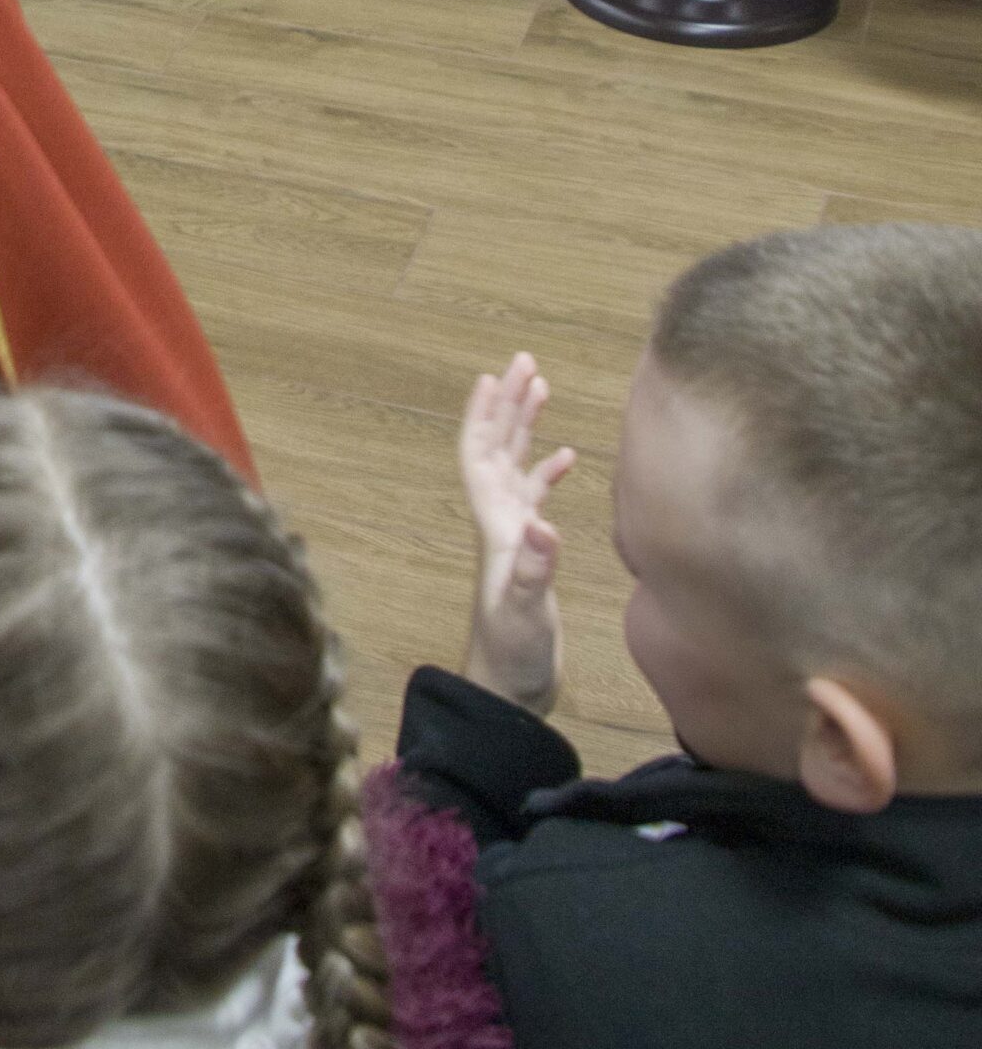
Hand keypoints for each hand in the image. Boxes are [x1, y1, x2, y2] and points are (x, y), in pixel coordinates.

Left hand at [457, 351, 576, 714]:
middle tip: (525, 361)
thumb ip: (533, 569)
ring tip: (542, 386)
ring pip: (516, 464)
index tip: (494, 375)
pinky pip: (537, 496)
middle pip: (497, 446)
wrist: (510, 687)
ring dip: (526, 426)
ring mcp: (514, 534)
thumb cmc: (512, 650)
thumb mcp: (522, 609)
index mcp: (493, 523)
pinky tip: (568, 454)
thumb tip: (542, 525)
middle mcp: (498, 520)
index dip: (483, 414)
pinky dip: (550, 469)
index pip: (479, 454)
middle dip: (509, 403)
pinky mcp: (532, 552)